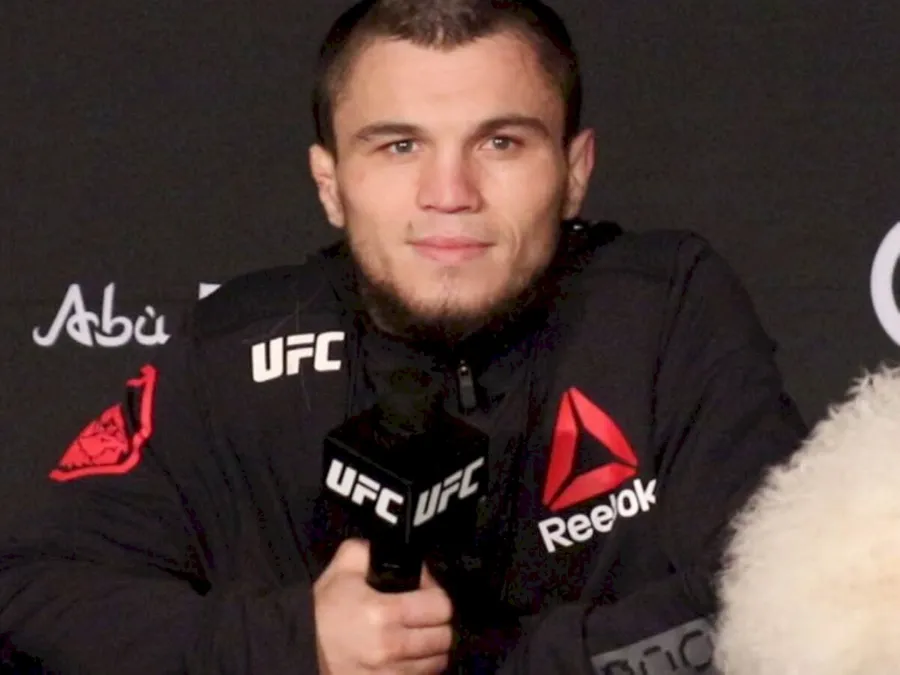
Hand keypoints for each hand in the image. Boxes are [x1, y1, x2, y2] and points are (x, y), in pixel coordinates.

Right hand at [314, 538, 453, 674]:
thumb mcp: (343, 566)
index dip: (436, 595)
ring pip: (437, 661)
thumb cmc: (323, 609)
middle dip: (437, 623)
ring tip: (415, 637)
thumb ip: (372, 550)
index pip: (441, 606)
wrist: (300, 648)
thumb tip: (402, 553)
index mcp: (382, 612)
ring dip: (430, 648)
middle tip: (423, 617)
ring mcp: (389, 673)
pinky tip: (406, 657)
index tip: (425, 594)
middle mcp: (390, 646)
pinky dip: (419, 668)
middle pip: (443, 637)